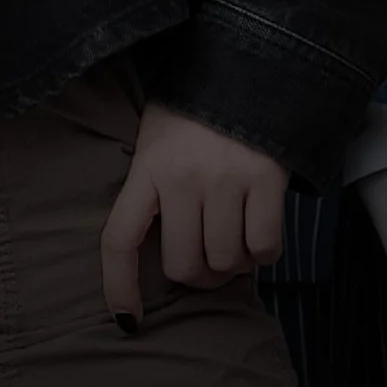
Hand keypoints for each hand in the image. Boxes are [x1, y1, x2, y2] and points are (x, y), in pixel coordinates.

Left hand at [100, 103, 287, 325]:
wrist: (244, 66)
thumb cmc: (190, 112)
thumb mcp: (154, 139)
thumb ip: (152, 189)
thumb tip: (160, 252)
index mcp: (146, 167)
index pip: (120, 238)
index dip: (119, 285)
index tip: (128, 320)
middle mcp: (183, 177)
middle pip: (185, 266)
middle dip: (195, 273)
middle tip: (203, 256)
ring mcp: (227, 179)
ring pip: (227, 262)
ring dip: (231, 263)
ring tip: (231, 235)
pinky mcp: (267, 181)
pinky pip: (266, 248)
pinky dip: (263, 253)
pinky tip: (256, 230)